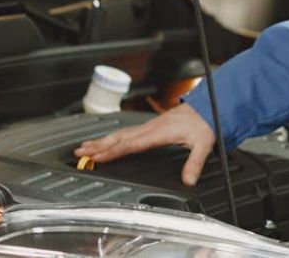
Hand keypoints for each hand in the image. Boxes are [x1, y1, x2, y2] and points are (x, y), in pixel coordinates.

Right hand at [73, 102, 214, 185]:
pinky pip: (127, 132)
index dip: (114, 151)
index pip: (132, 144)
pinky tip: (105, 141)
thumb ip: (195, 162)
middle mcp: (150, 128)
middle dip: (99, 145)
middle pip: (120, 137)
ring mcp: (149, 126)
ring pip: (121, 133)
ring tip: (85, 147)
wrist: (207, 107)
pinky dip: (112, 137)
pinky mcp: (150, 126)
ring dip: (102, 140)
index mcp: (159, 132)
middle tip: (80, 152)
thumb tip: (189, 180)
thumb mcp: (203, 144)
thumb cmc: (204, 124)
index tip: (98, 157)